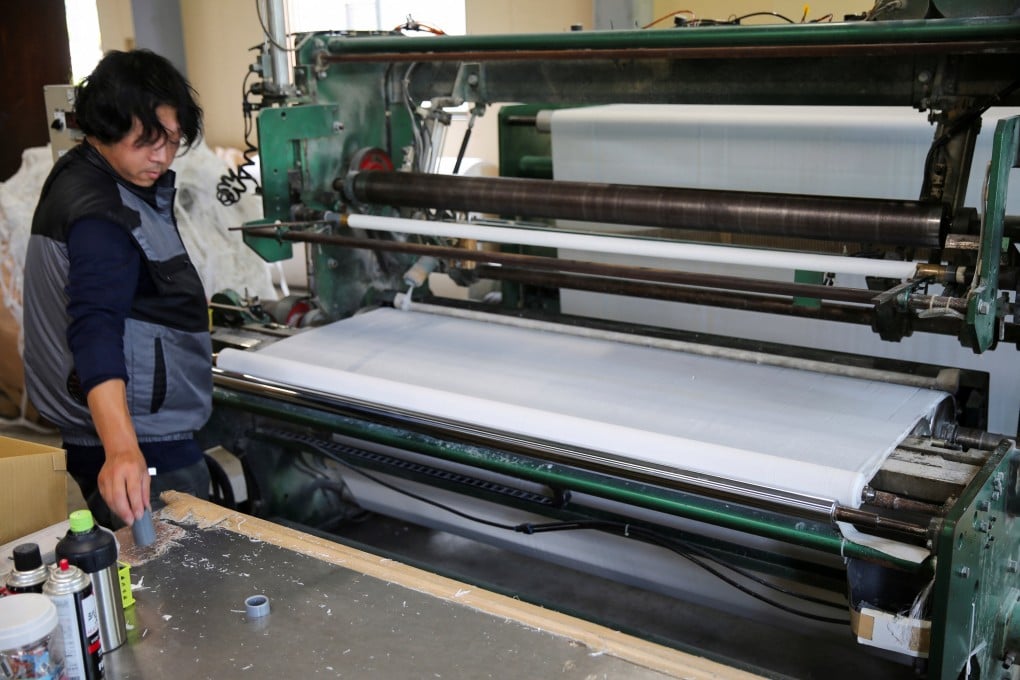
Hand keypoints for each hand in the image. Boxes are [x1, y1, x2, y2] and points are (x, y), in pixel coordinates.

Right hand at [87, 379, 149, 524]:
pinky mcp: (100, 481)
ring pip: (110, 499)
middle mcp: (117, 473)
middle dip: (124, 512)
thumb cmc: (135, 461)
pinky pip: (105, 497)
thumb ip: (145, 492)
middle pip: (118, 497)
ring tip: (126, 518)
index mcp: (131, 470)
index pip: (133, 491)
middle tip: (131, 521)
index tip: (139, 516)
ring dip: (118, 511)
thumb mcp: (145, 474)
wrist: (119, 449)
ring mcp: (106, 477)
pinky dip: (112, 505)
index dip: (135, 505)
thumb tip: (146, 509)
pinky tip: (119, 510)